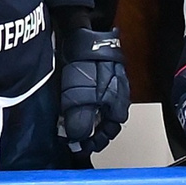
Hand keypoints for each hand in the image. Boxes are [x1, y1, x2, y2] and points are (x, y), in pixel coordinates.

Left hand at [56, 28, 131, 154]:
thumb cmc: (88, 65)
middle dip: (89, 133)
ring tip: (68, 126)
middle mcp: (115, 98)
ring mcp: (107, 87)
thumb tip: (78, 138)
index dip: (94, 142)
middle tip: (73, 139)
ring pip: (97, 112)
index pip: (109, 132)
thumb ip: (82, 123)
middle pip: (105, 123)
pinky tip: (68, 107)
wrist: (83, 37)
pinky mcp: (96, 78)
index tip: (79, 147)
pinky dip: (79, 107)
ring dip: (84, 121)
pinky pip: (89, 100)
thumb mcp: (83, 100)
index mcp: (117, 105)